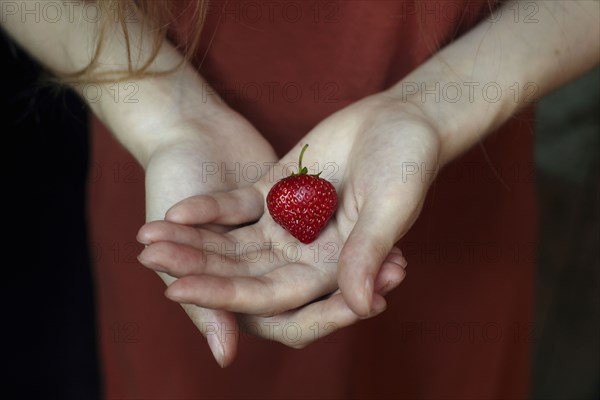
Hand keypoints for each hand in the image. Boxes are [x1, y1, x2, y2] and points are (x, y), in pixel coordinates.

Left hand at [139, 92, 436, 344]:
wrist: (401, 118)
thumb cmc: (407, 162)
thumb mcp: (391, 204)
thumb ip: (370, 250)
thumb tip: (363, 303)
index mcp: (334, 269)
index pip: (273, 296)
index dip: (226, 297)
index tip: (179, 290)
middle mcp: (306, 254)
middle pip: (243, 272)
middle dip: (197, 268)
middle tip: (149, 259)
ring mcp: (288, 225)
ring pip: (233, 243)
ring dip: (193, 242)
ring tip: (147, 237)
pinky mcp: (277, 194)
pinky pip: (237, 208)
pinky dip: (209, 209)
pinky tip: (176, 211)